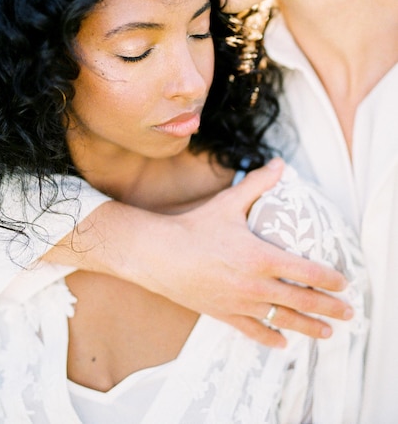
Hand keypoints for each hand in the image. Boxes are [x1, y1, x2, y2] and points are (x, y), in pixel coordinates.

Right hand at [50, 158, 351, 347]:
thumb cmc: (194, 228)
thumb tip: (280, 164)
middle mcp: (255, 284)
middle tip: (348, 313)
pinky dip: (270, 338)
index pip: (306, 271)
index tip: (344, 283)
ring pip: (282, 320)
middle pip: (302, 300)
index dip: (329, 278)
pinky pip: (253, 331)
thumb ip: (258, 184)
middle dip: (328, 307)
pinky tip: (283, 343)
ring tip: (327, 334)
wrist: (158, 255)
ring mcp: (240, 303)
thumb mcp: (228, 203)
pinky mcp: (224, 314)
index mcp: (261, 257)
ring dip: (308, 328)